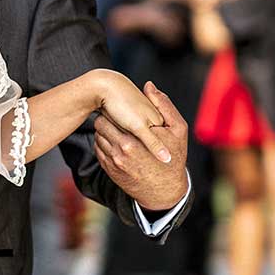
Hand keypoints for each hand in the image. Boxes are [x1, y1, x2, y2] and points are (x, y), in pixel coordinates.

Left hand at [94, 80, 187, 211]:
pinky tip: (116, 140)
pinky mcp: (109, 169)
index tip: (119, 105)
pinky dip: (104, 143)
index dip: (113, 108)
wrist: (165, 189)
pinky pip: (98, 149)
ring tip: (117, 127)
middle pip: (100, 125)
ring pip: (98, 136)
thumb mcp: (177, 129)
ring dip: (104, 131)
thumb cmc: (175, 156)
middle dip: (107, 118)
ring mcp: (113, 161)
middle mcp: (120, 151)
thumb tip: (148, 85)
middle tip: (115, 114)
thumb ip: (163, 106)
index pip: (109, 115)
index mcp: (134, 139)